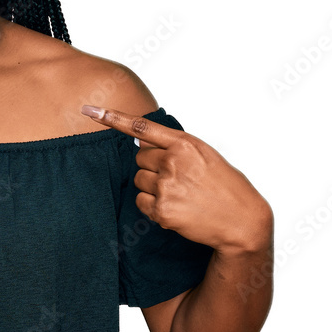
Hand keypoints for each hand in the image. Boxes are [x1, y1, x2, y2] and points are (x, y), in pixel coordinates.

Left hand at [80, 105, 270, 254]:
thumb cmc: (226, 186)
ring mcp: (166, 187)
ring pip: (138, 180)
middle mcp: (173, 163)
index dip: (112, 118)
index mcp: (185, 144)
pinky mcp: (161, 210)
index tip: (90, 110)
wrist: (242, 220)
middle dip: (152, 166)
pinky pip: (141, 202)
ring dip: (152, 186)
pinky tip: (176, 208)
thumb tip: (141, 142)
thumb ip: (174, 146)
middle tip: (178, 177)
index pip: (142, 128)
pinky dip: (152, 206)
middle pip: (139, 157)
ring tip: (181, 194)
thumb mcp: (205, 156)